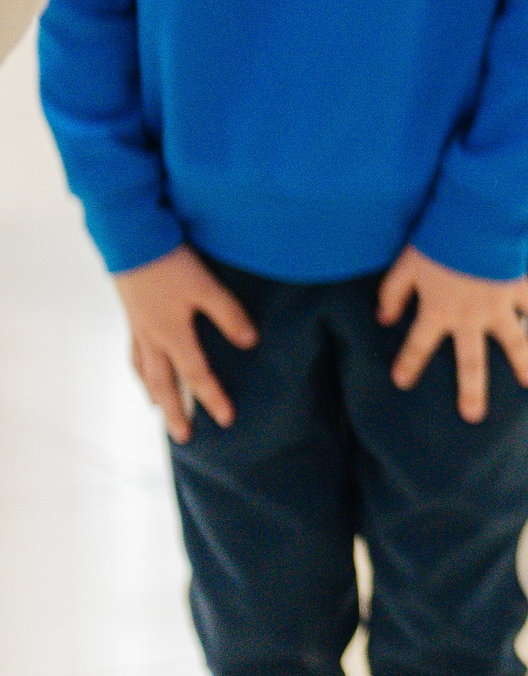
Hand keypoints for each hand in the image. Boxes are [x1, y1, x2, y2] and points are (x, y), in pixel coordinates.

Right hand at [111, 247, 256, 442]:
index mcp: (172, 334)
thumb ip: (229, 315)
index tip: (227, 420)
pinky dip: (140, 371)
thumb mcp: (207, 287)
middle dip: (175, 412)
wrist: (130, 238)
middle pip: (164, 384)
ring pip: (144, 371)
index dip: (213, 398)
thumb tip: (249, 343)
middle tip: (183, 437)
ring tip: (160, 412)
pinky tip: (145, 372)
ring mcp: (138, 329)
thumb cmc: (170, 262)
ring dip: (154, 394)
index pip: (197, 375)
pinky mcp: (131, 316)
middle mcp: (151, 338)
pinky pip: (134, 355)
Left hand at [377, 245, 527, 423]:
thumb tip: (384, 318)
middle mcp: (470, 318)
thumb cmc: (437, 242)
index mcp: (438, 312)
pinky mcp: (517, 289)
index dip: (409, 364)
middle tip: (473, 416)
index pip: (418, 346)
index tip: (402, 381)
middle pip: (471, 362)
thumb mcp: (404, 266)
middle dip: (471, 391)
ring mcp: (498, 307)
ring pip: (514, 342)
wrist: (475, 222)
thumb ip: (393, 293)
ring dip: (522, 363)